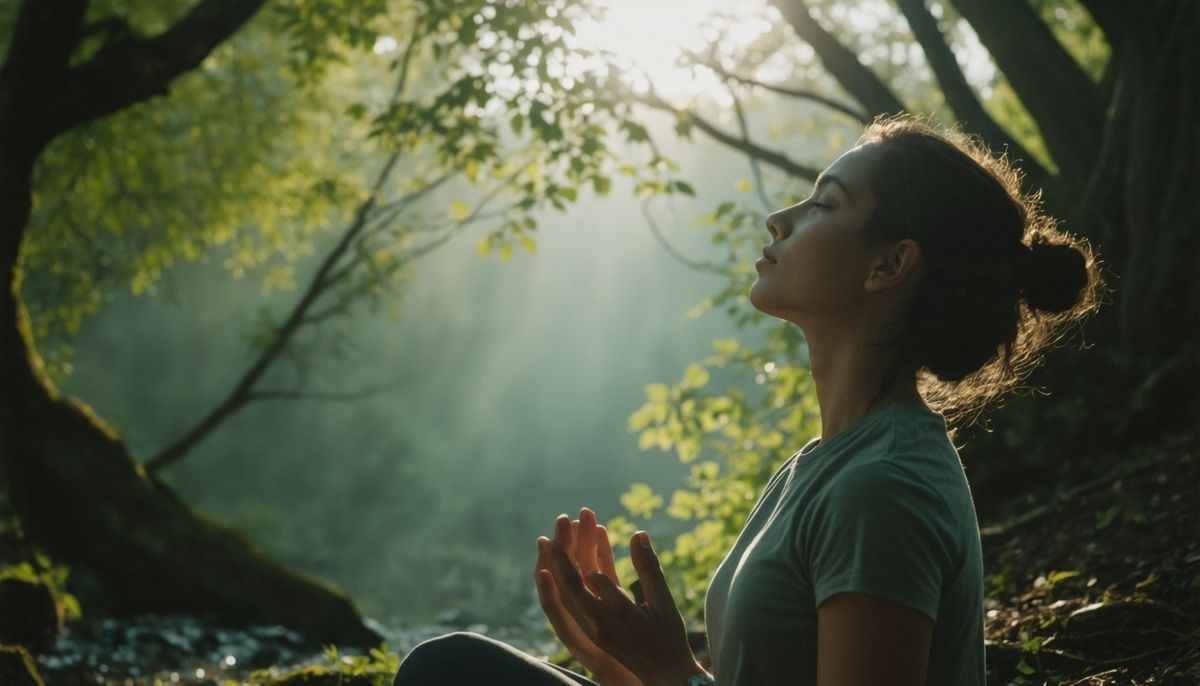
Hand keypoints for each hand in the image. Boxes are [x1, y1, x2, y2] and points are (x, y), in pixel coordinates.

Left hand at [542, 513, 706, 685]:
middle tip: (560, 523)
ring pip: (571, 591)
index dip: (573, 555)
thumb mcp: (663, 604)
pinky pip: (580, 597)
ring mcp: (592, 628)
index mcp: (611, 620)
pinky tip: (587, 549)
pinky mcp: (595, 627)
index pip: (582, 584)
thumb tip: (638, 534)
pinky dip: (580, 574)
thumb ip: (649, 569)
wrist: (666, 676)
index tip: (569, 528)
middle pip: (568, 584)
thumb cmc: (669, 640)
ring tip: (563, 533)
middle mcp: (595, 625)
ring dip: (565, 562)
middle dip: (562, 553)